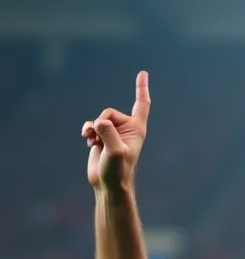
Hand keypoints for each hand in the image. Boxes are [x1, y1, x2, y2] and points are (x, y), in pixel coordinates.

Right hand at [82, 71, 150, 190]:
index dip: (141, 88)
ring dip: (92, 129)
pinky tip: (87, 141)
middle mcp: (126, 129)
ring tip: (93, 143)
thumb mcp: (115, 152)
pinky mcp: (101, 138)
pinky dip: (87, 131)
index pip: (141, 104)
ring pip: (98, 119)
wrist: (108, 185)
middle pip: (109, 112)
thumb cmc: (118, 171)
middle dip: (101, 123)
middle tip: (100, 140)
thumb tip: (99, 124)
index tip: (143, 73)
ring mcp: (113, 133)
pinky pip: (91, 125)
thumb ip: (108, 133)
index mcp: (136, 129)